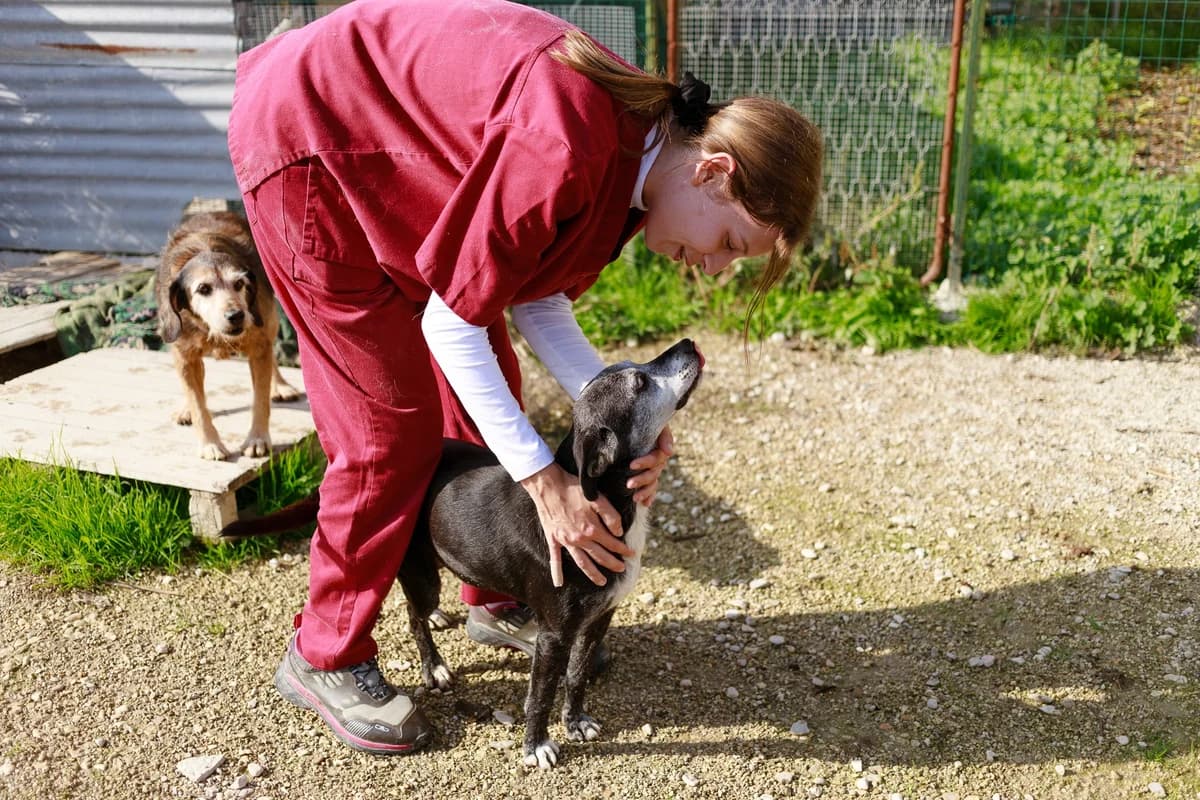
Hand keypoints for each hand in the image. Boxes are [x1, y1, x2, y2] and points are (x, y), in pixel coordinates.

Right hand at [521, 463, 634, 587]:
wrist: (548, 486)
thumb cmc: (573, 489)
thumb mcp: (598, 499)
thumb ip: (611, 516)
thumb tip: (619, 532)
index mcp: (592, 529)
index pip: (612, 543)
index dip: (623, 549)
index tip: (631, 554)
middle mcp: (580, 539)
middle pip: (599, 556)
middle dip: (613, 564)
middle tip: (622, 569)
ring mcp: (566, 541)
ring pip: (582, 562)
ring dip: (593, 574)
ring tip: (602, 582)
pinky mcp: (553, 539)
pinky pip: (555, 558)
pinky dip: (557, 571)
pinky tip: (559, 583)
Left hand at [627, 426, 672, 506]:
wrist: (632, 422)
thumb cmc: (641, 420)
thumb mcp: (653, 424)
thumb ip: (663, 435)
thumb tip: (669, 452)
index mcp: (659, 448)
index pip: (655, 458)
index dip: (645, 463)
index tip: (631, 465)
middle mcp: (658, 461)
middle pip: (654, 473)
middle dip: (642, 480)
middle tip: (629, 484)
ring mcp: (653, 469)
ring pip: (653, 483)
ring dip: (645, 492)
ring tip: (635, 498)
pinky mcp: (647, 476)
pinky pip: (652, 489)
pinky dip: (649, 497)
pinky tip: (644, 503)